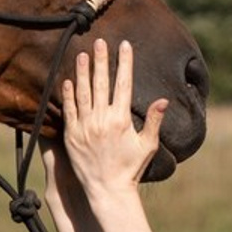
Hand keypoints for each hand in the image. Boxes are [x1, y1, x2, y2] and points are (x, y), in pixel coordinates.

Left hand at [60, 39, 167, 197]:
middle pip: (101, 83)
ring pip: (82, 93)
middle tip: (100, 41)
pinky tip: (67, 80)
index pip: (123, 84)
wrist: (107, 190)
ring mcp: (84, 127)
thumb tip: (163, 100)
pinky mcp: (71, 135)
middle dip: (101, 60)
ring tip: (81, 54)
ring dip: (82, 72)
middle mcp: (101, 120)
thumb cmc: (130, 168)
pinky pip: (69, 110)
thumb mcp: (146, 145)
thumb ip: (154, 121)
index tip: (125, 45)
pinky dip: (68, 94)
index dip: (124, 63)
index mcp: (121, 120)